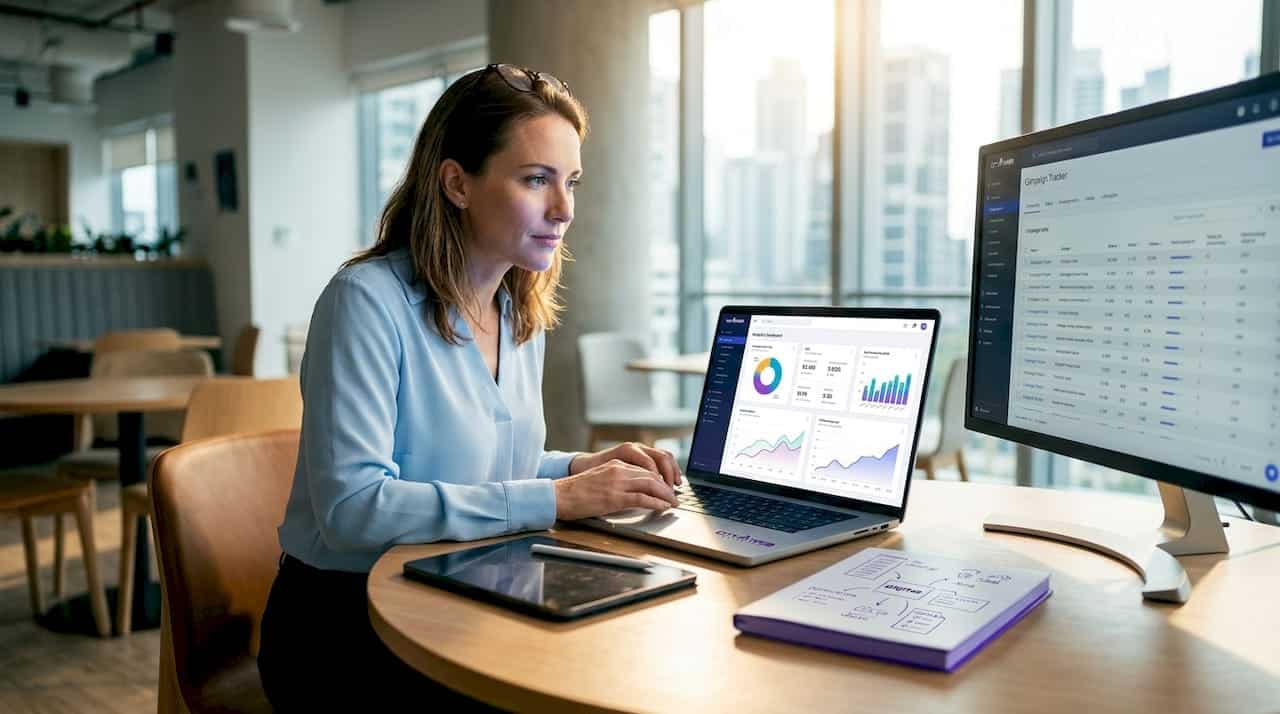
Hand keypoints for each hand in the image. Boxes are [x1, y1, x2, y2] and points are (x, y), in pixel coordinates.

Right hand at [554, 459, 679, 520]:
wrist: (559, 496)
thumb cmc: (576, 492)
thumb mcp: (600, 479)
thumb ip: (617, 480)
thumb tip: (634, 491)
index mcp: (616, 464)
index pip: (645, 468)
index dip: (660, 478)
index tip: (667, 487)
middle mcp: (619, 469)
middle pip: (652, 475)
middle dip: (667, 487)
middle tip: (674, 496)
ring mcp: (617, 483)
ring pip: (651, 485)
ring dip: (665, 495)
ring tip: (672, 503)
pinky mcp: (615, 497)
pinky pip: (642, 498)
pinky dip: (656, 503)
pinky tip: (662, 507)